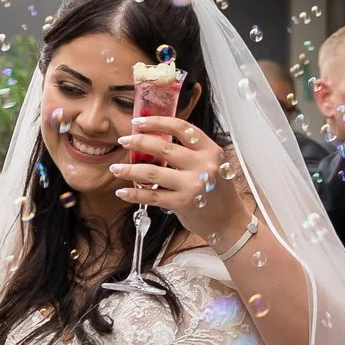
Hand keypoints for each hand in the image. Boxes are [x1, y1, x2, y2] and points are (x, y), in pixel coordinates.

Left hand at [113, 115, 244, 242]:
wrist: (229, 222)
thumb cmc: (217, 193)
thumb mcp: (212, 165)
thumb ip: (190, 153)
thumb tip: (155, 142)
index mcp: (210, 151)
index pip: (182, 128)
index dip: (158, 122)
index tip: (139, 122)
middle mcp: (203, 165)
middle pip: (164, 147)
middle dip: (138, 142)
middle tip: (123, 140)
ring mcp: (192, 185)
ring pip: (153, 172)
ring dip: (129, 170)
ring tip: (116, 169)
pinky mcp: (182, 203)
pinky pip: (152, 196)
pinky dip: (134, 194)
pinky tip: (122, 192)